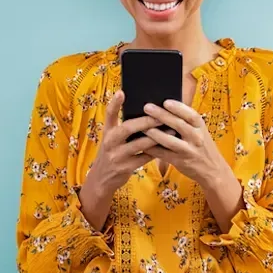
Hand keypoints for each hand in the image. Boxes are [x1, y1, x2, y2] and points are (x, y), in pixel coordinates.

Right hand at [79, 90, 160, 229]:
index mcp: (107, 131)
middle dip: (146, 121)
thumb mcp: (113, 139)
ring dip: (156, 136)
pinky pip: (144, 158)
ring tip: (171, 129)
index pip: (109, 115)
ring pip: (139, 144)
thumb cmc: (113, 153)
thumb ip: (124, 127)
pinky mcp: (124, 168)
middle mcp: (109, 142)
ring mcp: (116, 156)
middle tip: (161, 114)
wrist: (101, 180)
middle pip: (127, 128)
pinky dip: (157, 151)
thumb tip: (147, 112)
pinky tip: (168, 145)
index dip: (114, 103)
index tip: (122, 92)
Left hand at [143, 99, 245, 232]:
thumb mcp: (200, 132)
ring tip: (143, 126)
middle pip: (178, 125)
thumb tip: (166, 108)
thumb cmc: (203, 147)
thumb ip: (187, 123)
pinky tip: (142, 143)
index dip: (178, 107)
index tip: (165, 101)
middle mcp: (196, 138)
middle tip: (147, 107)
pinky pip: (163, 154)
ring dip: (155, 133)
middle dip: (161, 115)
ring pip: (169, 140)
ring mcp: (188, 150)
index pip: (191, 115)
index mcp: (201, 127)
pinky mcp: (180, 162)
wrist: (213, 170)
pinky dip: (152, 148)